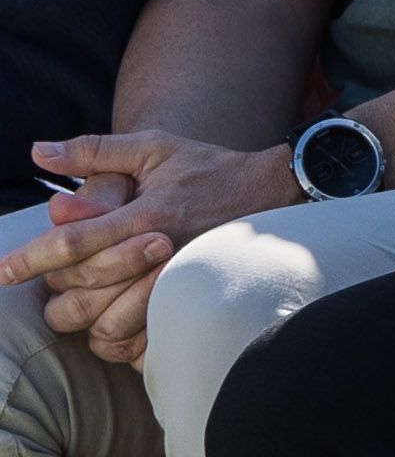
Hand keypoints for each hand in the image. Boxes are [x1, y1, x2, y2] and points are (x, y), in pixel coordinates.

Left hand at [3, 134, 296, 361]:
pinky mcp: (191, 297)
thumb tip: (37, 150)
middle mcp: (158, 249)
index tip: (2, 271)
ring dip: (85, 321)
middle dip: (54, 295)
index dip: (33, 257)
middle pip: (86, 288)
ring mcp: (177, 278)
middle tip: (44, 290)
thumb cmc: (207, 166)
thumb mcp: (154, 147)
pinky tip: (110, 327)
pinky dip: (121, 341)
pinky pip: (145, 337)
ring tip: (74, 312)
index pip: (76, 241)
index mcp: (144, 212)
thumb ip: (94, 150)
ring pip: (110, 321)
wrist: (274, 189)